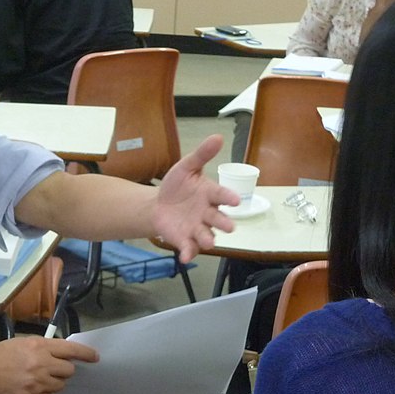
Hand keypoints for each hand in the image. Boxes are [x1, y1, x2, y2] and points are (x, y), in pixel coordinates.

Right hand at [0, 336, 98, 393]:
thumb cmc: (0, 354)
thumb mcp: (24, 342)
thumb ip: (44, 347)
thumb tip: (62, 354)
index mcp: (40, 347)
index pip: (71, 350)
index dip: (86, 353)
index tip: (95, 357)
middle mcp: (42, 364)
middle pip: (69, 370)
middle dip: (65, 370)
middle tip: (54, 368)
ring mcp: (37, 383)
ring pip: (60, 385)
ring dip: (55, 382)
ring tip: (39, 378)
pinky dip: (45, 393)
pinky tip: (33, 387)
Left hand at [154, 135, 237, 261]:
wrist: (159, 205)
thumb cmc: (177, 186)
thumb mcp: (186, 167)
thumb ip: (201, 155)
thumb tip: (217, 136)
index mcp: (210, 194)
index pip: (222, 195)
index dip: (229, 198)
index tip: (235, 200)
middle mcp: (208, 213)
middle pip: (219, 219)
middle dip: (224, 223)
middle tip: (229, 226)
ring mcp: (197, 228)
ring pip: (207, 235)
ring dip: (208, 239)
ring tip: (208, 242)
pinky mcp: (185, 240)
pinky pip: (189, 248)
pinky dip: (188, 253)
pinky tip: (184, 257)